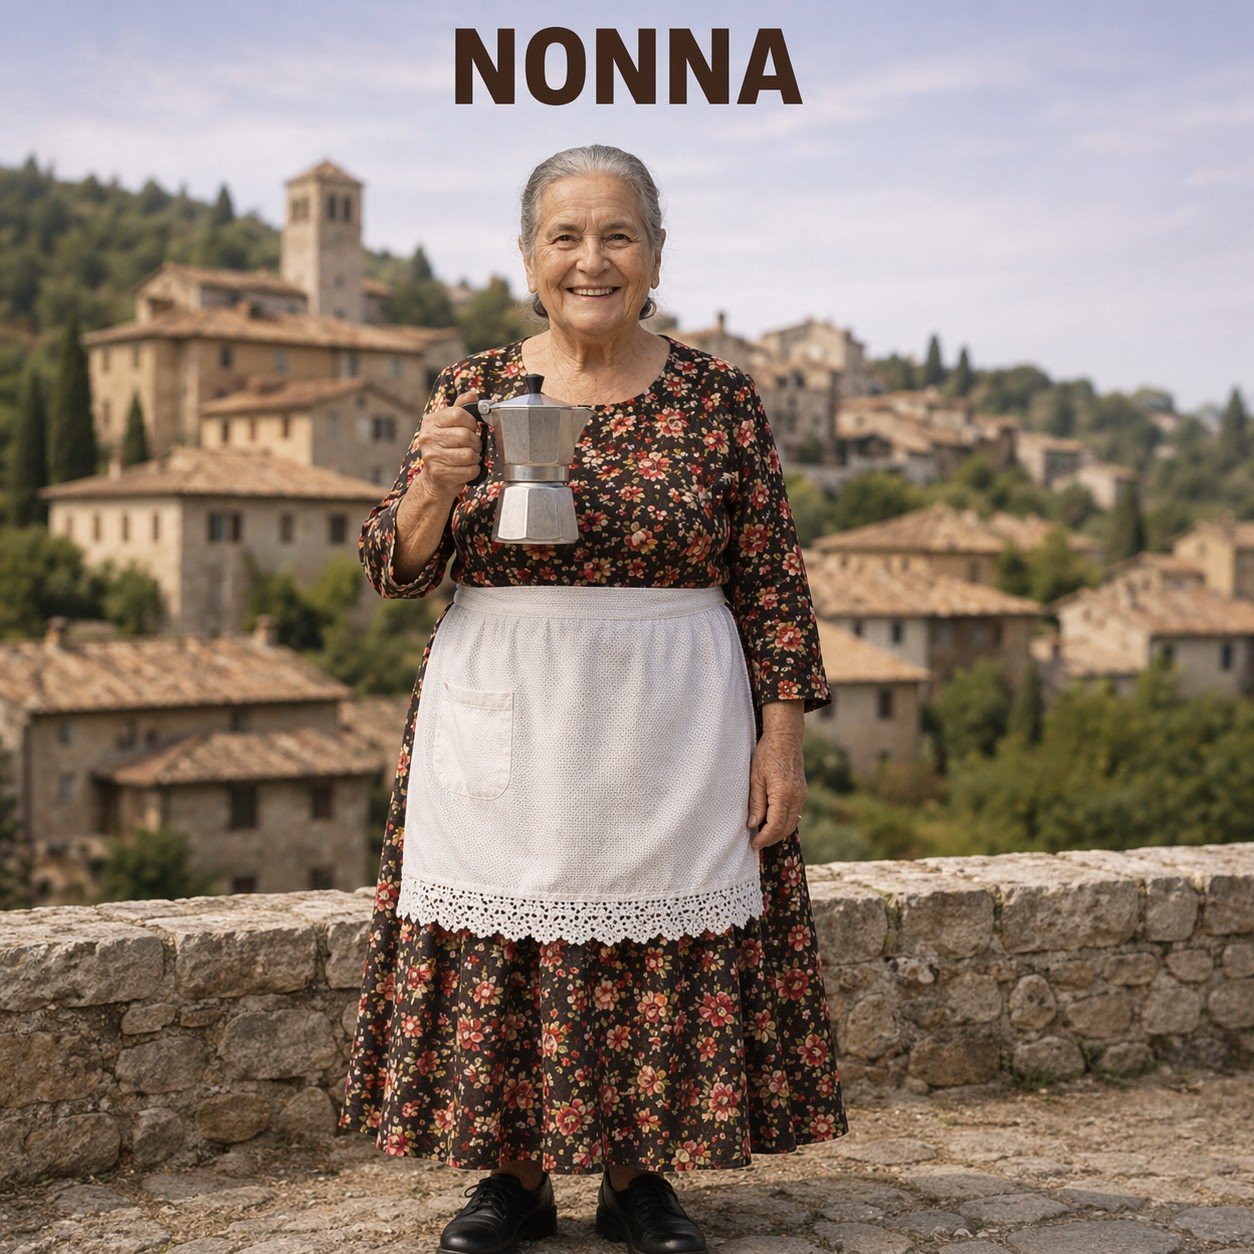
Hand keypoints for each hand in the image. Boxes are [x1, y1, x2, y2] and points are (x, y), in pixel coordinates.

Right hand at [412, 391, 482, 500]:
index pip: (458, 414)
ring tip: (469, 458)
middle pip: (465, 435)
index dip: (471, 422)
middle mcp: (428, 438)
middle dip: (476, 443)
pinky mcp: (439, 473)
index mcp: (430, 422)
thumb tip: (472, 395)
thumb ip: (460, 409)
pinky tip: (466, 469)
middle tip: (473, 447)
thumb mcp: (449, 427)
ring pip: (469, 454)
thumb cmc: (445, 451)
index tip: (472, 429)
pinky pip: (469, 470)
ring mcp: (432, 456)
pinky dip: (473, 470)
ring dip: (475, 458)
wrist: (435, 481)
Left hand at [746, 727, 806, 852]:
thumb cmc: (767, 754)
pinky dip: (785, 823)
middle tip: (757, 845)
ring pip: (792, 823)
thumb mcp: (755, 778)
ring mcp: (802, 795)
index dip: (764, 838)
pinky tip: (773, 824)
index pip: (775, 825)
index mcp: (783, 793)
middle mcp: (796, 797)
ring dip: (779, 833)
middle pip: (786, 828)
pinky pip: (795, 814)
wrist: (785, 738)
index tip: (754, 845)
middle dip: (772, 839)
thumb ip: (756, 803)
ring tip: (763, 837)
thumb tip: (753, 825)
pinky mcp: (802, 793)